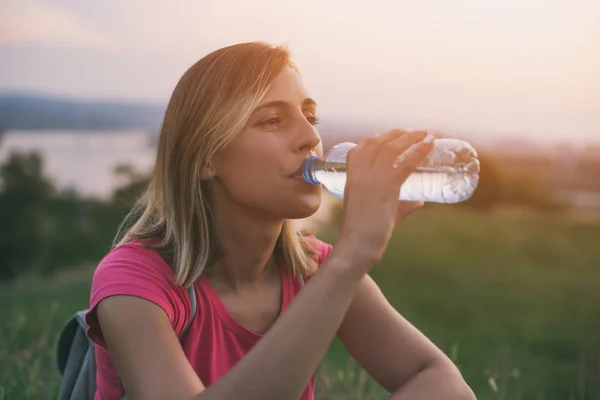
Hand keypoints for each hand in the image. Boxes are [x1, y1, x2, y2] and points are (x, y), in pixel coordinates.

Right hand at [336, 130, 433, 272]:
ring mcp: (372, 179)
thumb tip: (418, 200)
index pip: (360, 148)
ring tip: (425, 134)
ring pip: (392, 148)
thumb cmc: (364, 231)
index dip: (377, 138)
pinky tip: (429, 145)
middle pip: (378, 142)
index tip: (392, 136)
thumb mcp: (376, 210)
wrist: (358, 244)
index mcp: (350, 176)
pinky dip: (419, 151)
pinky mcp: (387, 188)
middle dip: (397, 134)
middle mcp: (359, 173)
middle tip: (414, 132)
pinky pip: (405, 164)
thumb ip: (398, 203)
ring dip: (410, 137)